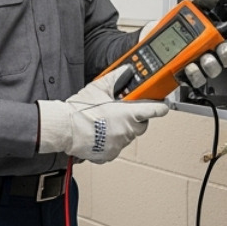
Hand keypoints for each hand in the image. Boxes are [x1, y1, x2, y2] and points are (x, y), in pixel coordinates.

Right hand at [37, 66, 169, 163]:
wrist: (64, 128)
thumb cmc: (80, 110)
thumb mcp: (98, 87)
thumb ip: (116, 77)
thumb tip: (125, 70)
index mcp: (129, 114)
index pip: (155, 110)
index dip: (159, 106)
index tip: (162, 105)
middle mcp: (127, 131)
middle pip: (141, 125)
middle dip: (135, 118)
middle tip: (122, 111)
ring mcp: (119, 145)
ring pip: (127, 136)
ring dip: (121, 129)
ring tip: (104, 122)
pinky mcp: (109, 155)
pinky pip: (115, 147)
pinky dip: (110, 141)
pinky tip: (98, 133)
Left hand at [177, 0, 226, 88]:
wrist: (147, 41)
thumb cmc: (170, 29)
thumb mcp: (184, 10)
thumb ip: (200, 1)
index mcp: (211, 35)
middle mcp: (208, 51)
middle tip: (223, 48)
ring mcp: (199, 64)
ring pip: (214, 69)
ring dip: (212, 65)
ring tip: (205, 58)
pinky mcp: (187, 76)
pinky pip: (196, 79)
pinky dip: (195, 74)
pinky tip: (190, 67)